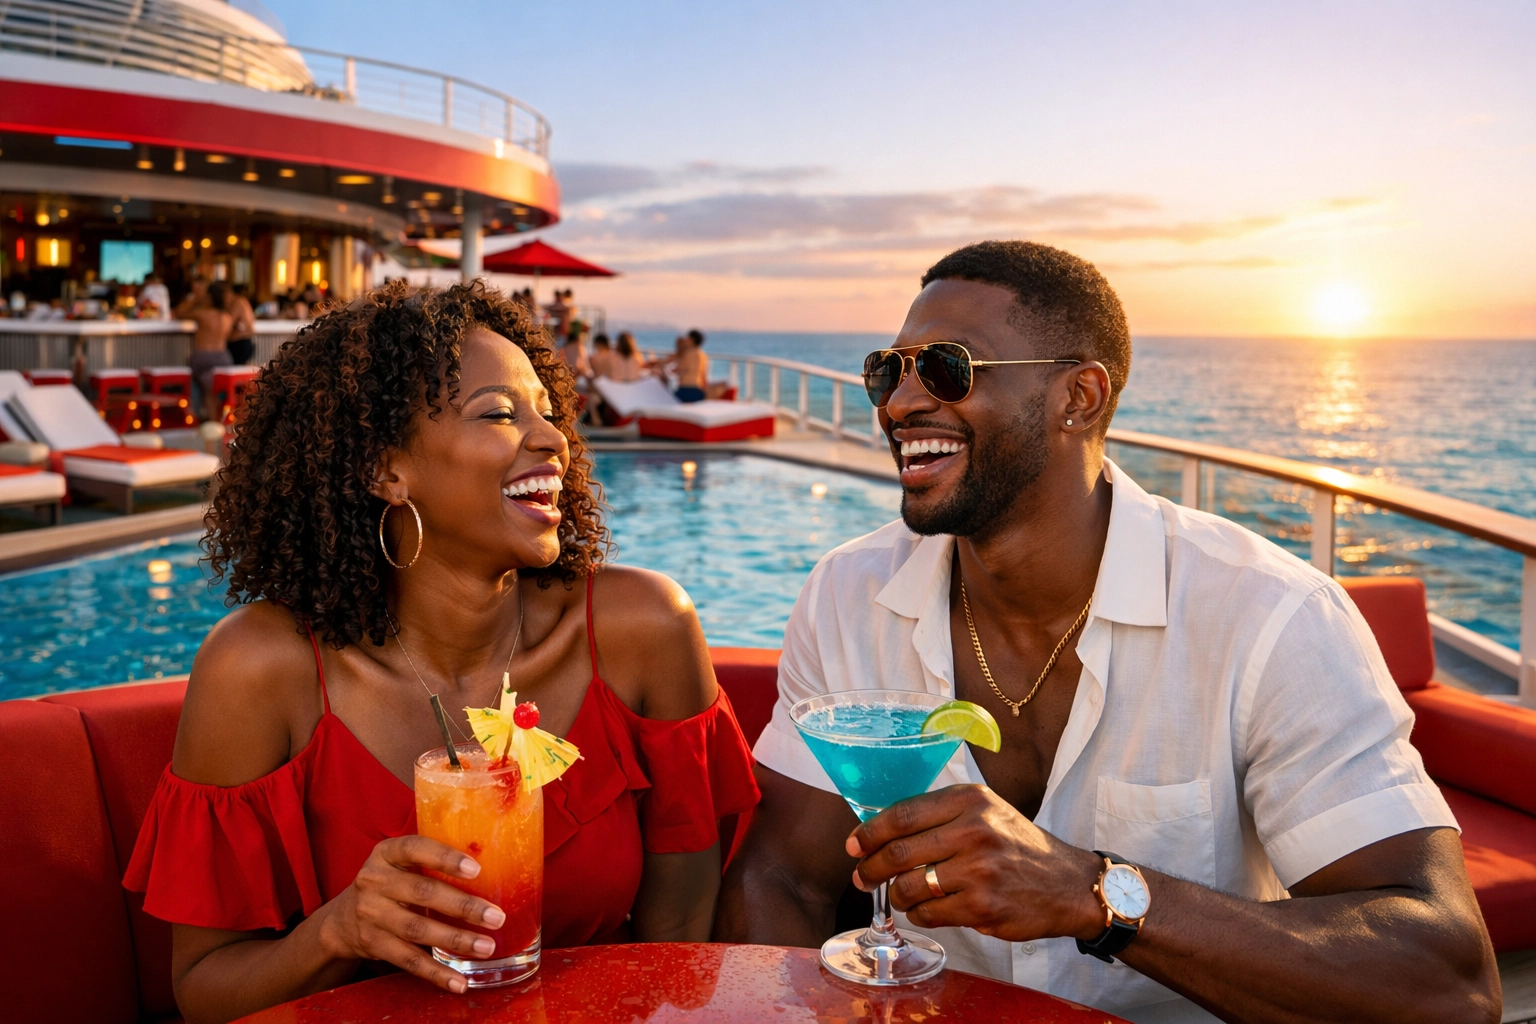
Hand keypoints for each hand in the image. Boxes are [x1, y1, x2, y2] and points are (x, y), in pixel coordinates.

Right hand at [316, 835, 506, 993]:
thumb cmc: (389, 883)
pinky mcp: (374, 945)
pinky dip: (436, 973)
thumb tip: (493, 863)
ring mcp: (372, 914)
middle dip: (463, 906)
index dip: (445, 858)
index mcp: (386, 854)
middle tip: (496, 917)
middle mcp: (375, 881)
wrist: (342, 919)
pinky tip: (459, 981)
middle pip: (423, 892)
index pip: (415, 848)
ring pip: (418, 929)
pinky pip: (409, 960)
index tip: (476, 869)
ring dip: (456, 940)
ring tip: (486, 946)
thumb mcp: (399, 863)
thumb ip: (431, 860)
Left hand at [846, 784, 1104, 942]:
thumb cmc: (1017, 845)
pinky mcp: (983, 907)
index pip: (902, 815)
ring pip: (909, 887)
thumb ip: (938, 815)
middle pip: (898, 852)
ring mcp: (979, 870)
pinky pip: (928, 914)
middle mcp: (974, 830)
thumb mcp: (985, 812)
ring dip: (897, 895)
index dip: (869, 832)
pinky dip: (919, 914)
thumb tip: (877, 830)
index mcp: (969, 800)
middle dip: (870, 868)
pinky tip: (928, 908)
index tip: (853, 845)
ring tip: (902, 894)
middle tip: (861, 877)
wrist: (1067, 884)